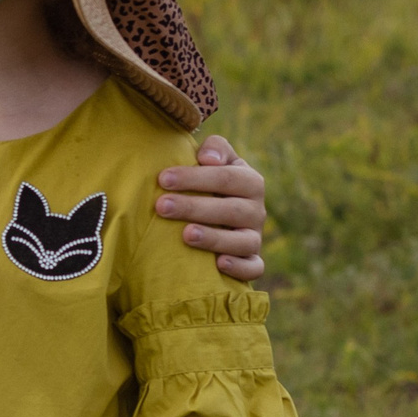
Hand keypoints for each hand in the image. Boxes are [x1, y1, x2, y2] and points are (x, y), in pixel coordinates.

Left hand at [157, 135, 265, 282]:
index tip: (163, 178)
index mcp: (249, 181)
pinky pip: (254, 268)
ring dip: (214, 238)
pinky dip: (239, 267)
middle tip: (161, 206)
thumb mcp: (213, 160)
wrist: (219, 213)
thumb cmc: (209, 182)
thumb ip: (215, 149)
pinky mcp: (252, 261)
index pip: (226, 177)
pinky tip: (218, 264)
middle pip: (231, 210)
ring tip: (186, 234)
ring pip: (243, 241)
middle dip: (194, 207)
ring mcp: (255, 238)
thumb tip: (207, 159)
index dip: (195, 178)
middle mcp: (256, 210)